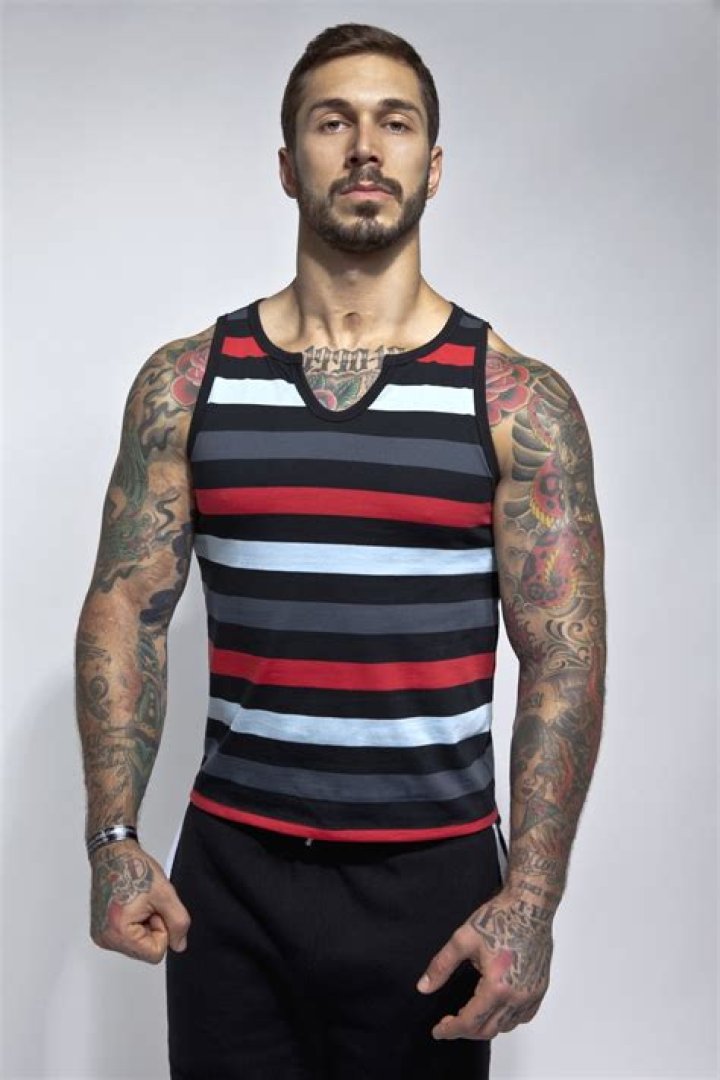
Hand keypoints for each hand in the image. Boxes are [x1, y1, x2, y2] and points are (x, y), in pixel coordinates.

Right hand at [89, 839, 190, 964]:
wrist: (113, 854)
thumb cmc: (133, 867)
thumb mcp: (166, 894)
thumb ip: (178, 922)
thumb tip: (179, 944)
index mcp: (119, 932)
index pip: (155, 954)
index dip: (162, 929)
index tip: (154, 909)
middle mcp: (105, 938)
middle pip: (144, 952)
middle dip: (152, 928)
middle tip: (146, 904)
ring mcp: (101, 936)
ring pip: (137, 946)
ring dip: (143, 926)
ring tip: (138, 903)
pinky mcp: (100, 931)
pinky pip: (127, 938)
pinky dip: (133, 924)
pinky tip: (130, 905)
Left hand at [415, 887, 553, 1039]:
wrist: (529, 906)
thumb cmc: (499, 918)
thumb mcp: (462, 940)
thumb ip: (441, 966)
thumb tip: (424, 987)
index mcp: (497, 986)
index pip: (470, 1022)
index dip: (451, 1030)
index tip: (438, 1030)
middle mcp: (517, 996)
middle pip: (488, 1030)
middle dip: (465, 1030)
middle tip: (449, 1023)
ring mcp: (532, 995)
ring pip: (506, 1026)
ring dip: (485, 1025)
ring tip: (469, 1014)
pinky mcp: (540, 989)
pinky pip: (523, 1017)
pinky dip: (507, 1019)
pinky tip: (495, 1009)